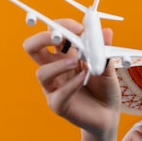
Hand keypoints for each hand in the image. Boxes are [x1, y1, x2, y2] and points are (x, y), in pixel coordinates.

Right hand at [23, 19, 120, 133]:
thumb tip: (106, 31)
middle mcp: (54, 69)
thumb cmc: (105, 88)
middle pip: (33, 48)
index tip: (79, 27)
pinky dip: (72, 85)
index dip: (61, 26)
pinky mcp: (58, 105)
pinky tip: (84, 79)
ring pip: (41, 73)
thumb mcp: (108, 66)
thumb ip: (104, 50)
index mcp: (63, 55)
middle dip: (42, 38)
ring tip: (76, 63)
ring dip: (58, 65)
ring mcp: (54, 87)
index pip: (52, 34)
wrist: (109, 115)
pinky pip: (58, 94)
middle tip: (60, 37)